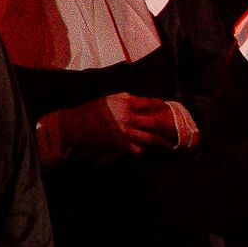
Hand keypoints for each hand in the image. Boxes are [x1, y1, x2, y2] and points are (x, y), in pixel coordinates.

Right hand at [38, 91, 190, 163]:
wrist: (74, 126)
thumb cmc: (89, 109)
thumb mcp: (107, 97)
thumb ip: (124, 97)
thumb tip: (136, 99)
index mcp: (126, 103)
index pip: (149, 102)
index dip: (159, 103)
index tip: (164, 105)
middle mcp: (129, 118)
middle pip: (155, 121)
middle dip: (166, 123)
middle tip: (174, 124)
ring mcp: (126, 133)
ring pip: (150, 137)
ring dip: (159, 138)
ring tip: (167, 140)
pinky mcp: (120, 145)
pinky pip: (137, 149)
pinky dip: (140, 148)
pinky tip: (141, 146)